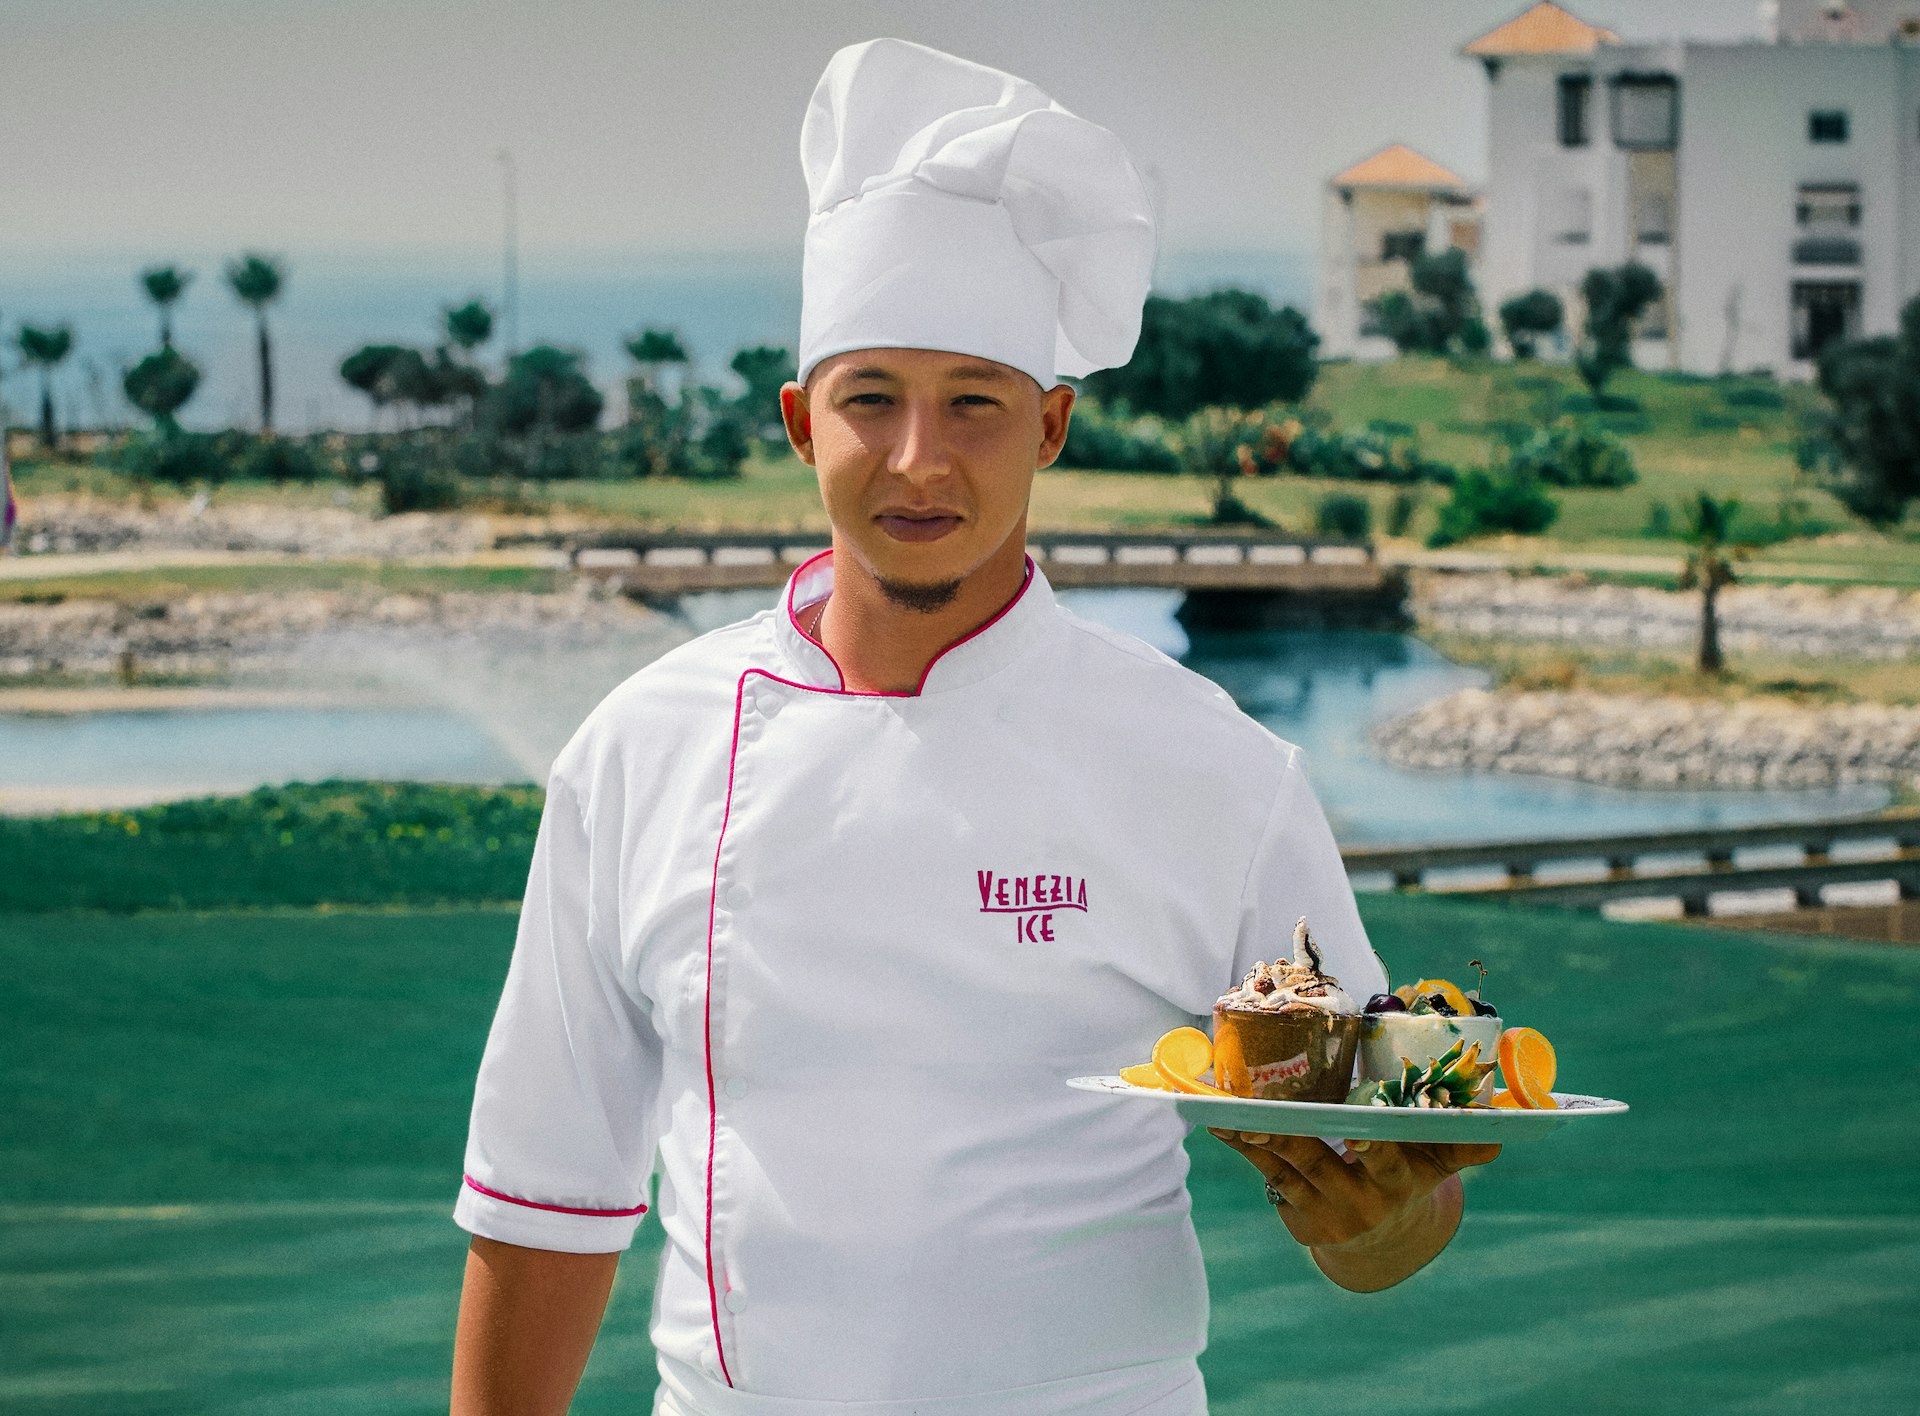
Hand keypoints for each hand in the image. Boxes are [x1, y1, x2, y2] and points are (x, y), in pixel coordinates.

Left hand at [1209, 1130, 1498, 1251]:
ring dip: (1255, 1139)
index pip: (1387, 1162)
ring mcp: (1324, 1211)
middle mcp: (1359, 1201)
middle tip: (1261, 1114)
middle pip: (1320, 1162)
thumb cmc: (1409, 1178)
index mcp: (1397, 1182)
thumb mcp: (1437, 1165)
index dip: (1373, 1150)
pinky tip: (1220, 1122)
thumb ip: (1462, 1145)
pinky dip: (1244, 1147)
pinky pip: (1267, 1175)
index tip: (1359, 1135)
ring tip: (1228, 1112)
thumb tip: (1498, 1131)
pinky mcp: (1297, 1217)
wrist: (1383, 1241)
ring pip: (1286, 1167)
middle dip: (1292, 1138)